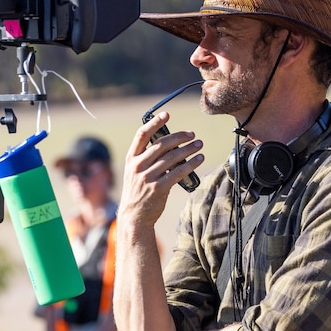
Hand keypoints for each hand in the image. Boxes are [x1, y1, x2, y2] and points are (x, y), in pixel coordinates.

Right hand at [119, 111, 202, 226]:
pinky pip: (178, 172)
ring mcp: (147, 177)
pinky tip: (198, 159)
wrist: (134, 215)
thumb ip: (146, 157)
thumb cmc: (138, 190)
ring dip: (189, 149)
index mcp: (131, 159)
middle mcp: (138, 166)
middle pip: (161, 144)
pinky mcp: (158, 188)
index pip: (142, 135)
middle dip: (179, 137)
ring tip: (199, 145)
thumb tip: (170, 142)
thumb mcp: (135, 171)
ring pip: (172, 158)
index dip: (154, 123)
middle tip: (192, 134)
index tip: (166, 115)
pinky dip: (190, 164)